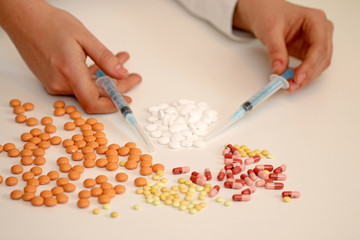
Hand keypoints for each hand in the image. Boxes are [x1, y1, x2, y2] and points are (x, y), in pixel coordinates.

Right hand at [0, 0, 140, 112]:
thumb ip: (105, 58)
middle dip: (116, 86)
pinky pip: (77, 83)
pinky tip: (103, 64)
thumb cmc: (49, 24)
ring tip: (121, 61)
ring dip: (106, 78)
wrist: (24, 19)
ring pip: (87, 87)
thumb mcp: (85, 38)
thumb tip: (121, 74)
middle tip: (132, 76)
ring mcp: (54, 83)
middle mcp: (59, 83)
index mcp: (68, 72)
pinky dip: (93, 76)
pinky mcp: (52, 80)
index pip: (93, 101)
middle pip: (94, 94)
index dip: (112, 104)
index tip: (126, 100)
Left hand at [233, 0, 333, 91]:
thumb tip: (279, 69)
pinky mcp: (309, 51)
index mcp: (315, 20)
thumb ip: (275, 50)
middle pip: (322, 57)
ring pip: (319, 65)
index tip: (298, 77)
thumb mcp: (270, 30)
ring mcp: (316, 41)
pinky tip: (291, 80)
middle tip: (292, 86)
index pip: (319, 46)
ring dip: (306, 77)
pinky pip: (310, 67)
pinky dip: (301, 75)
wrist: (265, 13)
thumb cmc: (270, 14)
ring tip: (290, 85)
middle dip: (308, 74)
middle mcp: (321, 30)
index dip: (310, 64)